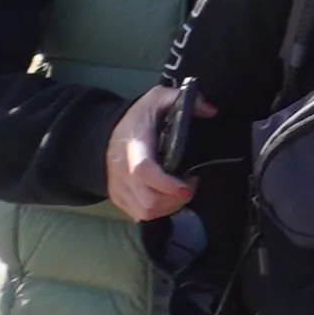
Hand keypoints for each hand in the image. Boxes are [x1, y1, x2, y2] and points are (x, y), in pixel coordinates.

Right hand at [100, 83, 196, 223]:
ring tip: (181, 191)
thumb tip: (210, 110)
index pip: (144, 171)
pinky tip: (168, 197)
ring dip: (169, 207)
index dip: (166, 183)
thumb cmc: (136, 120)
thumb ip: (183, 100)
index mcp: (134, 148)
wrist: (103, 137)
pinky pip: (140, 215)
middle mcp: (123, 173)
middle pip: (148, 200)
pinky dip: (158, 211)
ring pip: (146, 212)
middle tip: (190, 183)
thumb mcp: (157, 99)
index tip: (187, 186)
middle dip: (175, 199)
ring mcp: (120, 189)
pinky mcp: (120, 200)